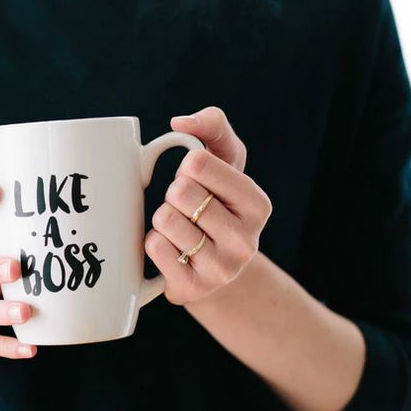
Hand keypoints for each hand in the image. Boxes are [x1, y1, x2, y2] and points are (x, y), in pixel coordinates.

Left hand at [144, 107, 271, 304]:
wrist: (213, 269)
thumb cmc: (216, 204)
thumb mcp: (224, 162)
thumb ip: (212, 126)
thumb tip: (180, 122)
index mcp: (257, 204)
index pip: (197, 164)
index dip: (187, 167)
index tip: (197, 180)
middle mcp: (246, 240)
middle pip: (179, 192)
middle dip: (174, 194)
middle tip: (187, 209)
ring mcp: (221, 269)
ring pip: (164, 220)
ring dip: (162, 220)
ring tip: (180, 230)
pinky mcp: (193, 289)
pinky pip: (154, 247)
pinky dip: (153, 243)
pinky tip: (172, 251)